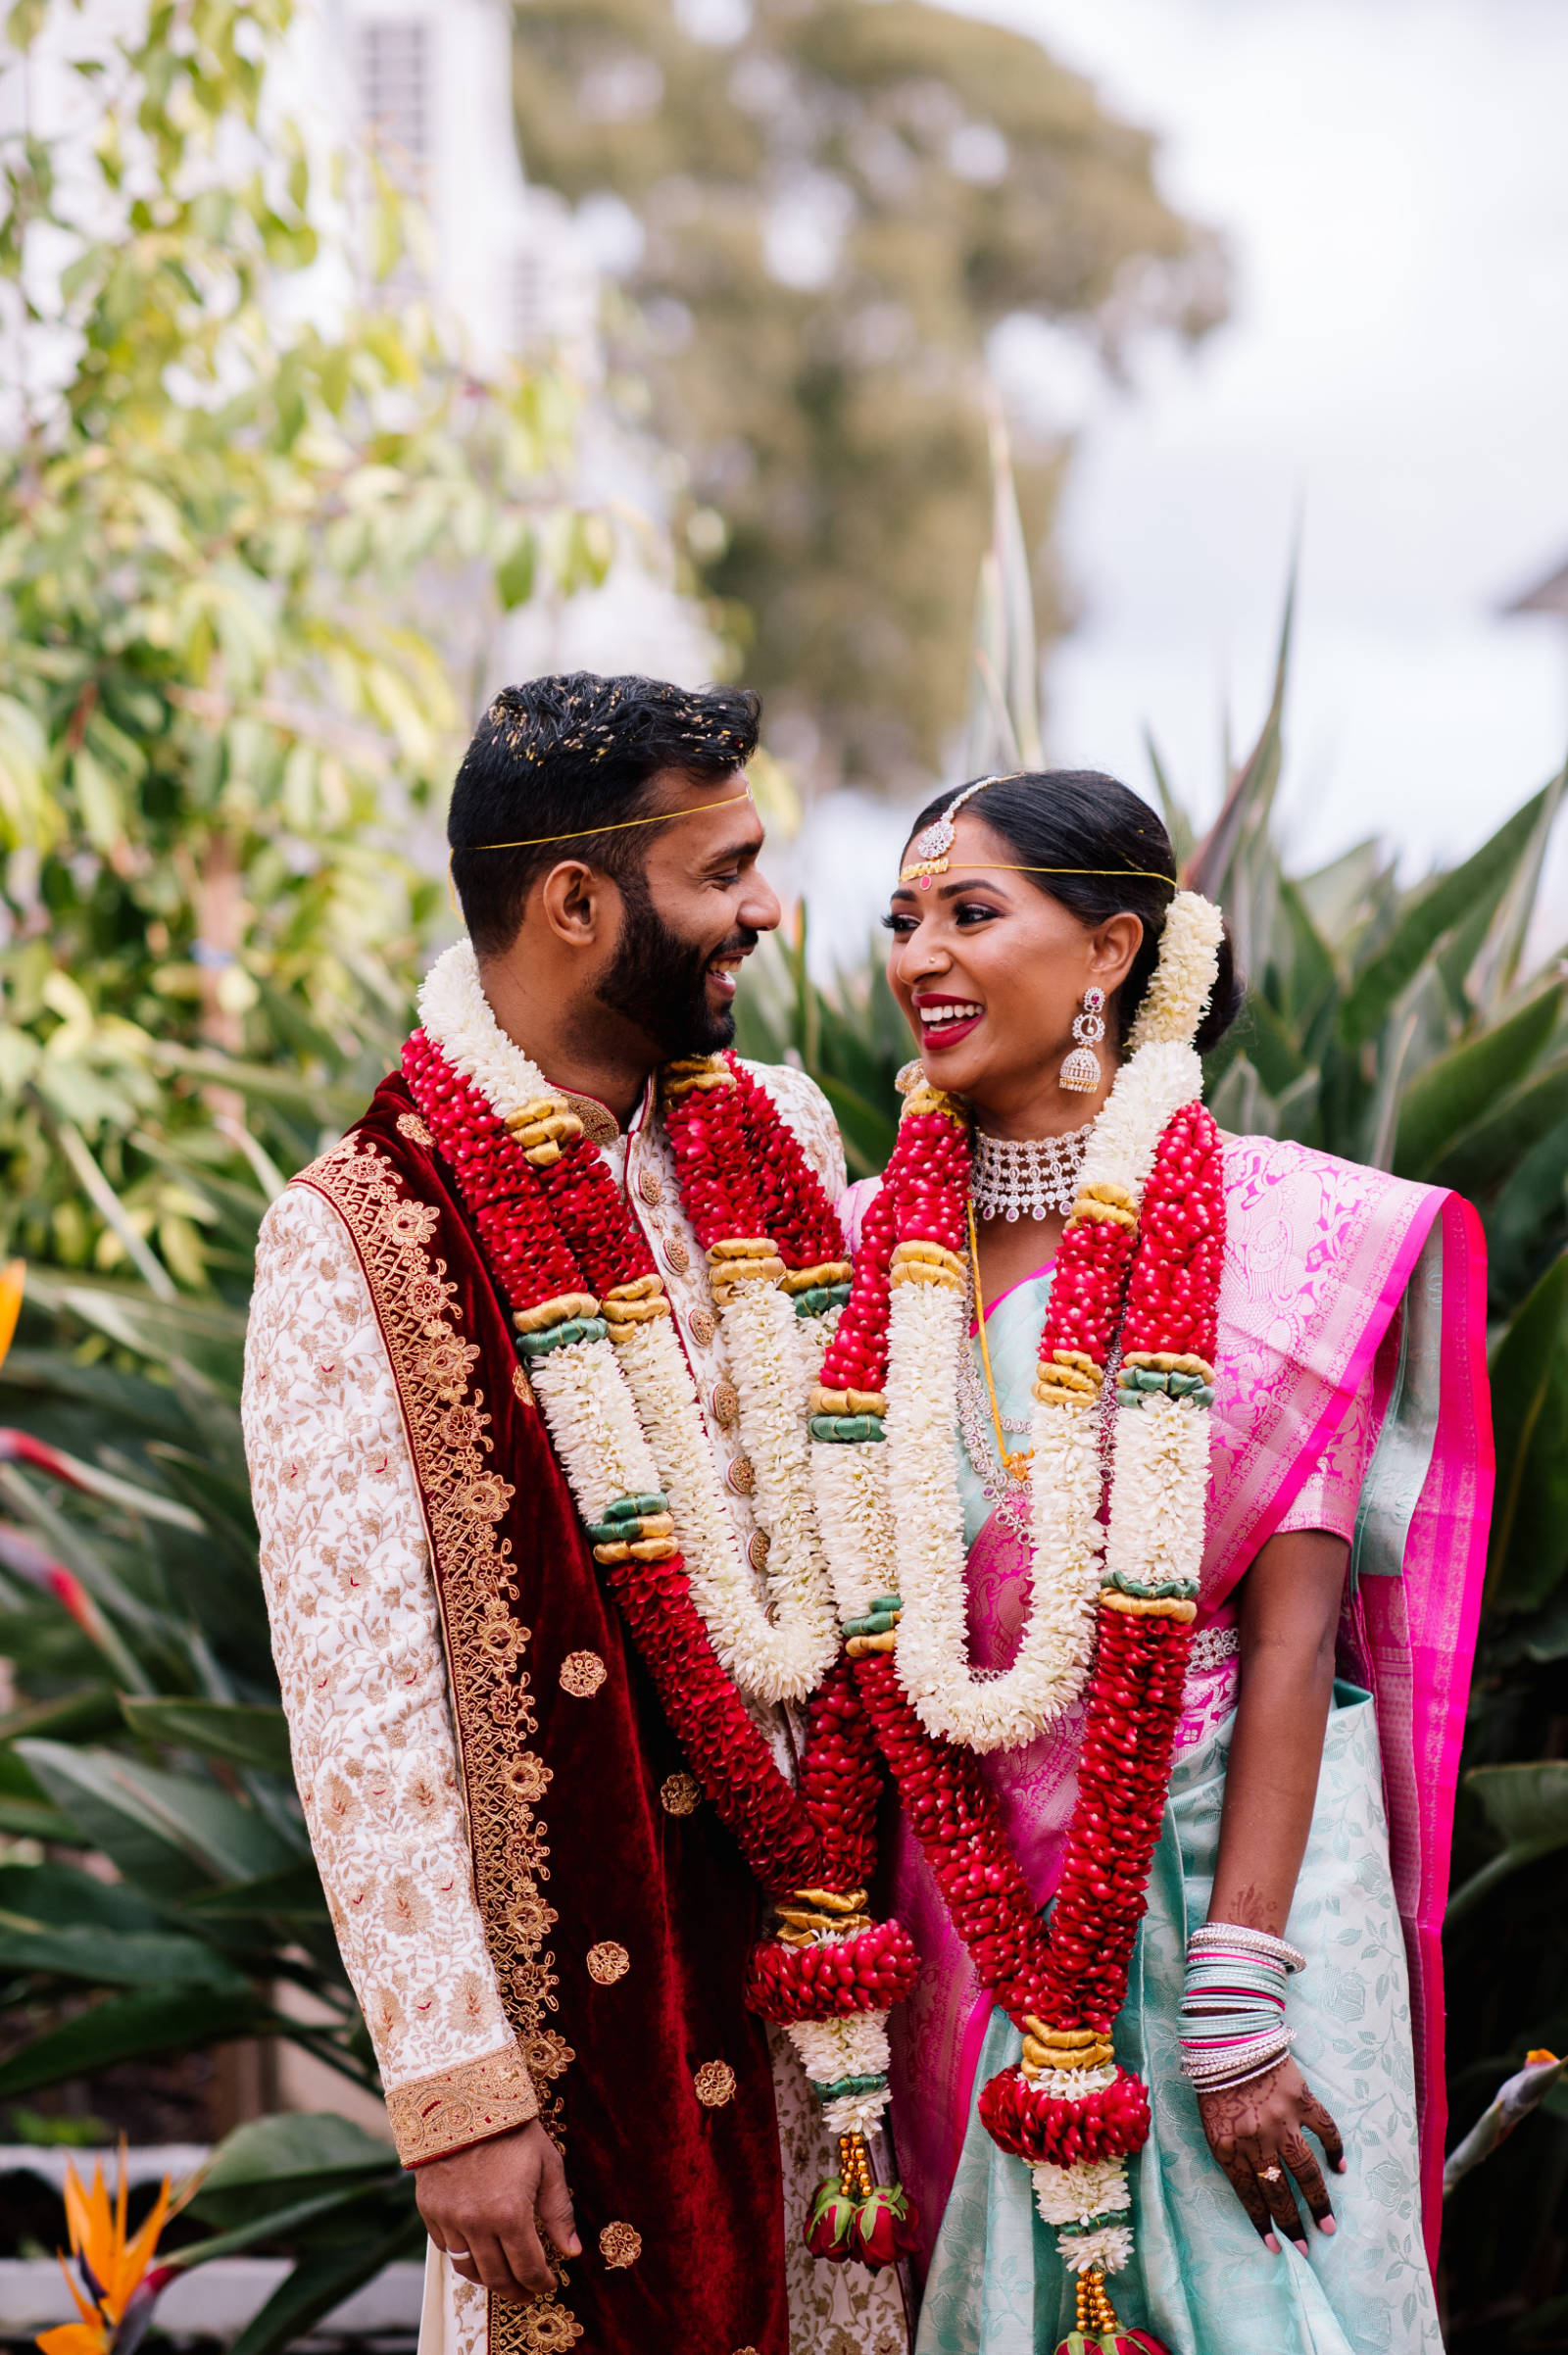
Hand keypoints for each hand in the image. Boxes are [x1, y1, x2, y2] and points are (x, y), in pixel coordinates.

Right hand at [414, 2120, 579, 2302]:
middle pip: (497, 2277)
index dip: (542, 2283)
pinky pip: (446, 2248)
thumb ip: (559, 2211)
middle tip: (528, 2292)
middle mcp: (476, 2224)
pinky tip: (478, 2250)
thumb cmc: (512, 2128)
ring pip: (468, 2269)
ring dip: (489, 2278)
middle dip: (517, 2290)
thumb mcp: (547, 2163)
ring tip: (504, 2276)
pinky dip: (463, 2256)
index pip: (528, 2268)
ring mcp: (449, 2219)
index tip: (550, 2283)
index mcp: (510, 2213)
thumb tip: (573, 2251)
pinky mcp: (429, 2211)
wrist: (463, 2098)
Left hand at [1197, 2056, 1345, 2254]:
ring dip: (1318, 2201)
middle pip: (1278, 2191)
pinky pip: (1324, 2129)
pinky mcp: (1300, 2099)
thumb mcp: (1210, 2121)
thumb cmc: (1213, 2078)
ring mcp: (1281, 2120)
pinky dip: (1334, 2149)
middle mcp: (1255, 2138)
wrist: (1227, 2033)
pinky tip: (1340, 2168)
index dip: (1263, 2223)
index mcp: (1226, 2145)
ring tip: (1328, 2224)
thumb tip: (1254, 2185)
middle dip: (1292, 2223)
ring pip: (1305, 2171)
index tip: (1276, 2248)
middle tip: (1306, 2247)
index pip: (1248, 2195)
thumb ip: (1230, 2151)